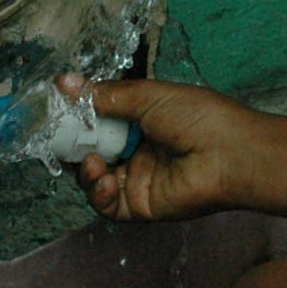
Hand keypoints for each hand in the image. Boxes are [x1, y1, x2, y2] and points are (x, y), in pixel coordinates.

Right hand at [59, 74, 258, 222]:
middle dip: (74, 145)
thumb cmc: (197, 117)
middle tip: (60, 138)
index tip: (57, 109)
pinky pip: (107, 205)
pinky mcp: (140, 205)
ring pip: (94, 179)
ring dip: (85, 170)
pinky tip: (104, 179)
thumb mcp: (147, 97)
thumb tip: (63, 82)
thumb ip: (103, 94)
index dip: (78, 116)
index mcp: (142, 119)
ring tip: (92, 161)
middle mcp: (137, 148)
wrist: (229, 154)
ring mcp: (138, 178)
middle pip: (91, 150)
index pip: (99, 119)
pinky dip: (98, 193)